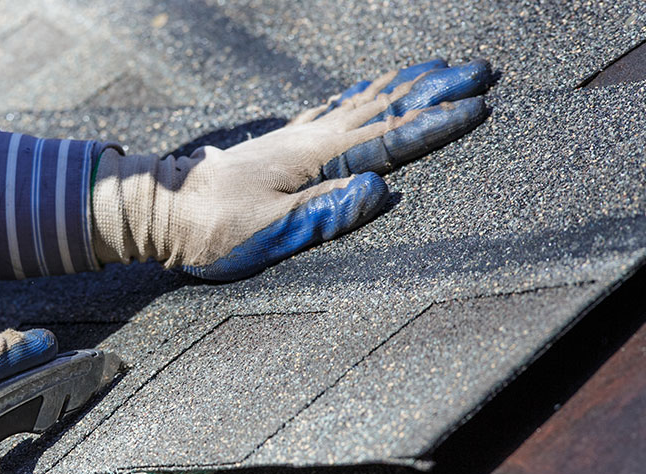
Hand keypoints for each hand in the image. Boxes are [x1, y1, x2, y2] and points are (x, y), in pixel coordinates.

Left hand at [91, 59, 492, 280]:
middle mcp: (309, 138)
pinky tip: (372, 90)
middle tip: (483, 70)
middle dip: (437, 89)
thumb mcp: (268, 232)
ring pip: (363, 101)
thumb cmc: (213, 229)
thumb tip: (379, 192)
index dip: (436, 124)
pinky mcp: (283, 143)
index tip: (479, 107)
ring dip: (407, 85)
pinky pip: (336, 108)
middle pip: (385, 107)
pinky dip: (365, 94)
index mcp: (314, 159)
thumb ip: (324, 212)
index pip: (388, 139)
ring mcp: (296, 137)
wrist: (162, 210)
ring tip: (442, 68)